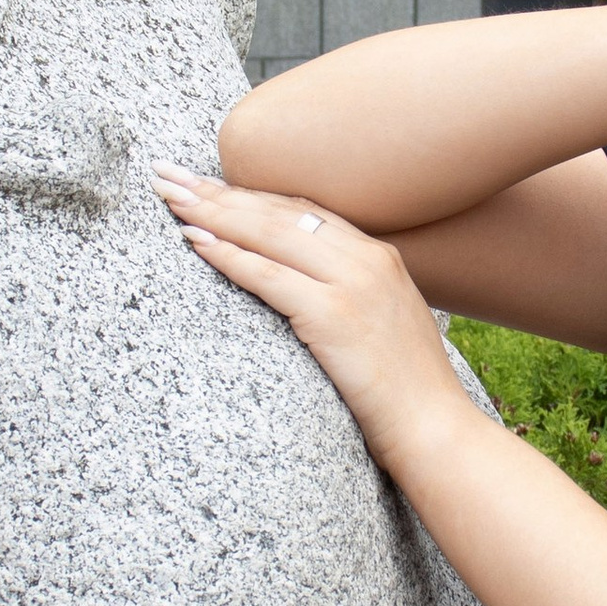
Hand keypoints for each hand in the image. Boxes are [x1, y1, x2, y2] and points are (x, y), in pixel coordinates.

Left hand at [151, 169, 467, 473]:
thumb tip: (309, 290)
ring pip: (268, 233)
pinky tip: (194, 240)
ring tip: (171, 197)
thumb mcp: (387, 324)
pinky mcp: (332, 314)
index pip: (302, 209)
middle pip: (278, 211)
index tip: (209, 183)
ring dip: (212, 212)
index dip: (251, 194)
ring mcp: (352, 283)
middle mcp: (367, 258)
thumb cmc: (407, 392)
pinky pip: (267, 275)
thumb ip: (355, 295)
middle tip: (171, 175)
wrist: (435, 429)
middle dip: (219, 191)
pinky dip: (227, 255)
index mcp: (379, 256)